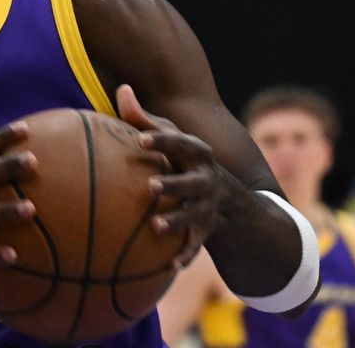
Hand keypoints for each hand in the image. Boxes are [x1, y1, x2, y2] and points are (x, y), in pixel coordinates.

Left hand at [116, 84, 225, 266]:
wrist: (232, 199)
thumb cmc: (186, 160)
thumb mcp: (173, 139)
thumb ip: (145, 118)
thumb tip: (122, 88)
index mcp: (196, 154)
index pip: (181, 143)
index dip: (161, 139)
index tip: (139, 138)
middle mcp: (206, 180)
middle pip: (191, 182)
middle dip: (174, 184)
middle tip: (150, 186)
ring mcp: (208, 207)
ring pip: (193, 216)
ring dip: (176, 221)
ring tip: (155, 227)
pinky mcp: (207, 230)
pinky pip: (197, 246)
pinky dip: (185, 255)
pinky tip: (169, 266)